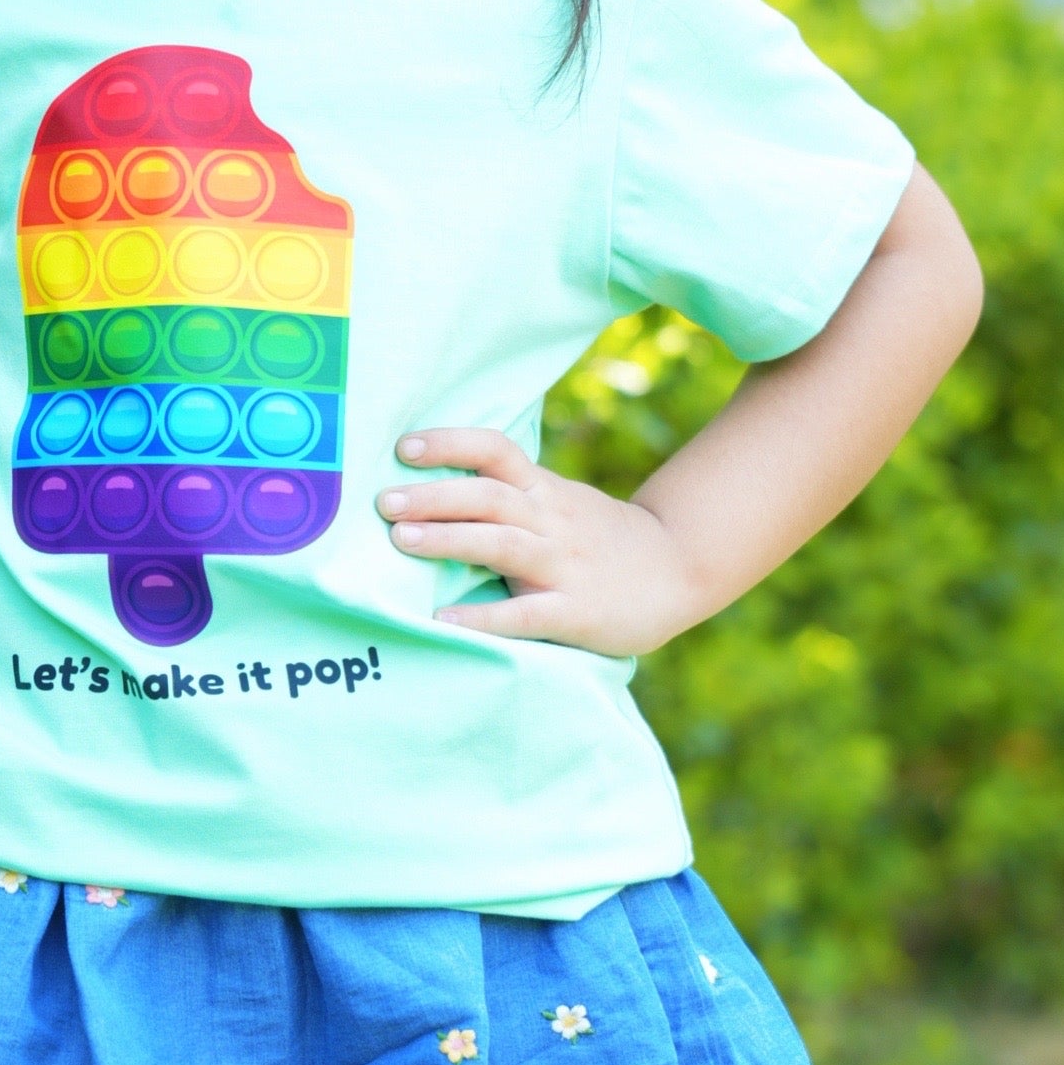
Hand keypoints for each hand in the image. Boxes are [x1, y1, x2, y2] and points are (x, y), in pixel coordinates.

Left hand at [376, 427, 708, 656]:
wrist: (680, 569)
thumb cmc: (601, 538)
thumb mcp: (560, 502)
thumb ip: (509, 495)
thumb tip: (431, 487)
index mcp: (544, 491)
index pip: (496, 451)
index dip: (451, 444)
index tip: (403, 447)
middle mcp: (551, 521)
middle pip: (489, 496)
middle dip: (434, 495)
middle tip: (384, 501)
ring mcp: (564, 565)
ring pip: (502, 544)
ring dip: (449, 539)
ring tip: (401, 540)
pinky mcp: (576, 611)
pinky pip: (525, 614)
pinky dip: (483, 617)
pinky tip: (443, 620)